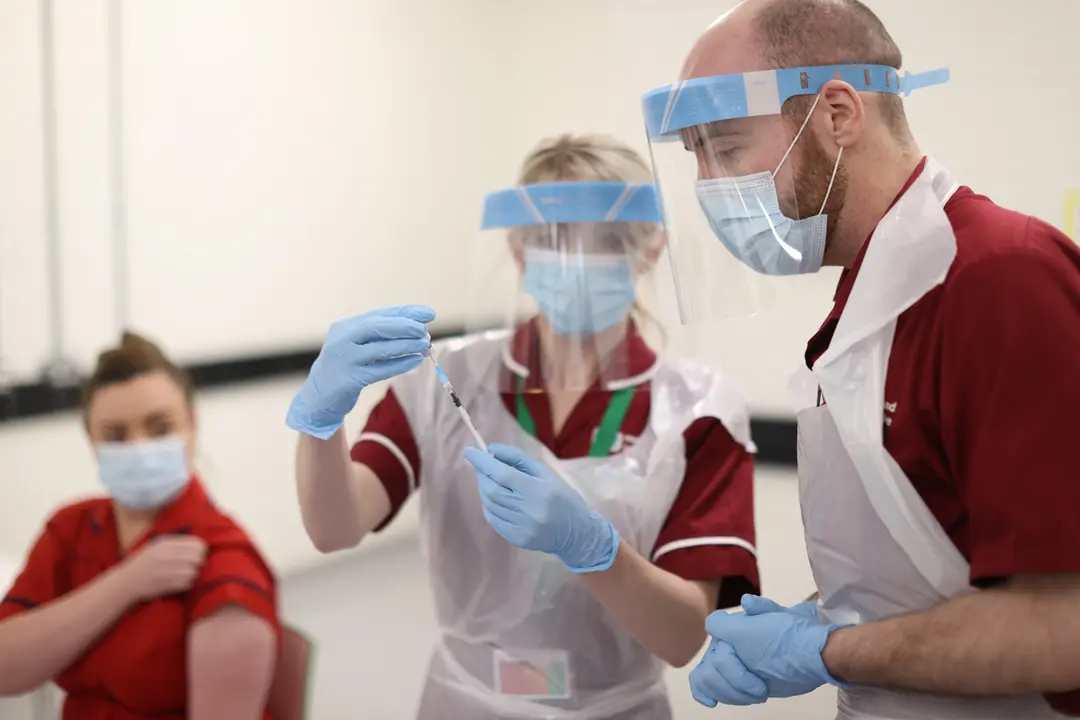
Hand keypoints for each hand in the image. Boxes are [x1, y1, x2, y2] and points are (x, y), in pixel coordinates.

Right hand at [116, 535, 207, 601]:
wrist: (127, 582)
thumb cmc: (143, 562)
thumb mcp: (156, 545)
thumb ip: (176, 543)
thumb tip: (198, 544)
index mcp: (165, 544)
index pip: (197, 544)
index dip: (200, 549)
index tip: (197, 552)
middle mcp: (167, 557)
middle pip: (198, 558)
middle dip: (198, 561)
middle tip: (192, 563)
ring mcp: (168, 572)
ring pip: (194, 572)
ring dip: (193, 573)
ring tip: (184, 572)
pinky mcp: (168, 586)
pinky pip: (188, 583)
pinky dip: (187, 582)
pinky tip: (179, 580)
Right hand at [286, 305, 434, 438]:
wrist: (319, 396)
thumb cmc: (346, 366)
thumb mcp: (356, 345)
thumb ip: (381, 336)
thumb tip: (418, 329)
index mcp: (345, 326)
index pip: (380, 314)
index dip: (406, 312)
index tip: (428, 313)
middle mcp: (342, 339)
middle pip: (377, 327)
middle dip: (405, 326)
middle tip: (425, 330)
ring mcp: (345, 359)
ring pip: (381, 349)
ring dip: (407, 346)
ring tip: (425, 344)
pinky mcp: (349, 379)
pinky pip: (380, 370)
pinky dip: (400, 365)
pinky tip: (416, 360)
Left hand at [463, 444, 618, 572]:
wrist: (577, 533)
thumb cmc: (562, 497)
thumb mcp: (546, 473)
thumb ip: (518, 459)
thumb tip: (491, 450)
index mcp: (538, 490)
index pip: (502, 474)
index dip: (483, 462)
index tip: (469, 451)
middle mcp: (529, 510)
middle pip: (492, 490)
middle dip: (482, 475)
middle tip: (481, 465)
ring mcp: (522, 528)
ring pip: (490, 505)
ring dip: (484, 489)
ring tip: (490, 481)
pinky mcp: (517, 539)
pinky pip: (493, 519)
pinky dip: (489, 506)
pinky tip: (496, 499)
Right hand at [700, 594, 844, 701]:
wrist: (812, 658)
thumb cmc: (792, 638)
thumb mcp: (775, 620)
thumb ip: (757, 608)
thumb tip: (746, 601)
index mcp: (732, 629)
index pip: (713, 635)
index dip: (725, 655)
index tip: (740, 662)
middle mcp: (728, 646)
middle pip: (710, 668)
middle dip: (733, 682)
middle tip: (759, 689)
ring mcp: (732, 665)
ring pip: (709, 681)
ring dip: (731, 693)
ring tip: (757, 695)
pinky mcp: (738, 682)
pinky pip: (715, 690)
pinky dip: (708, 695)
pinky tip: (711, 702)